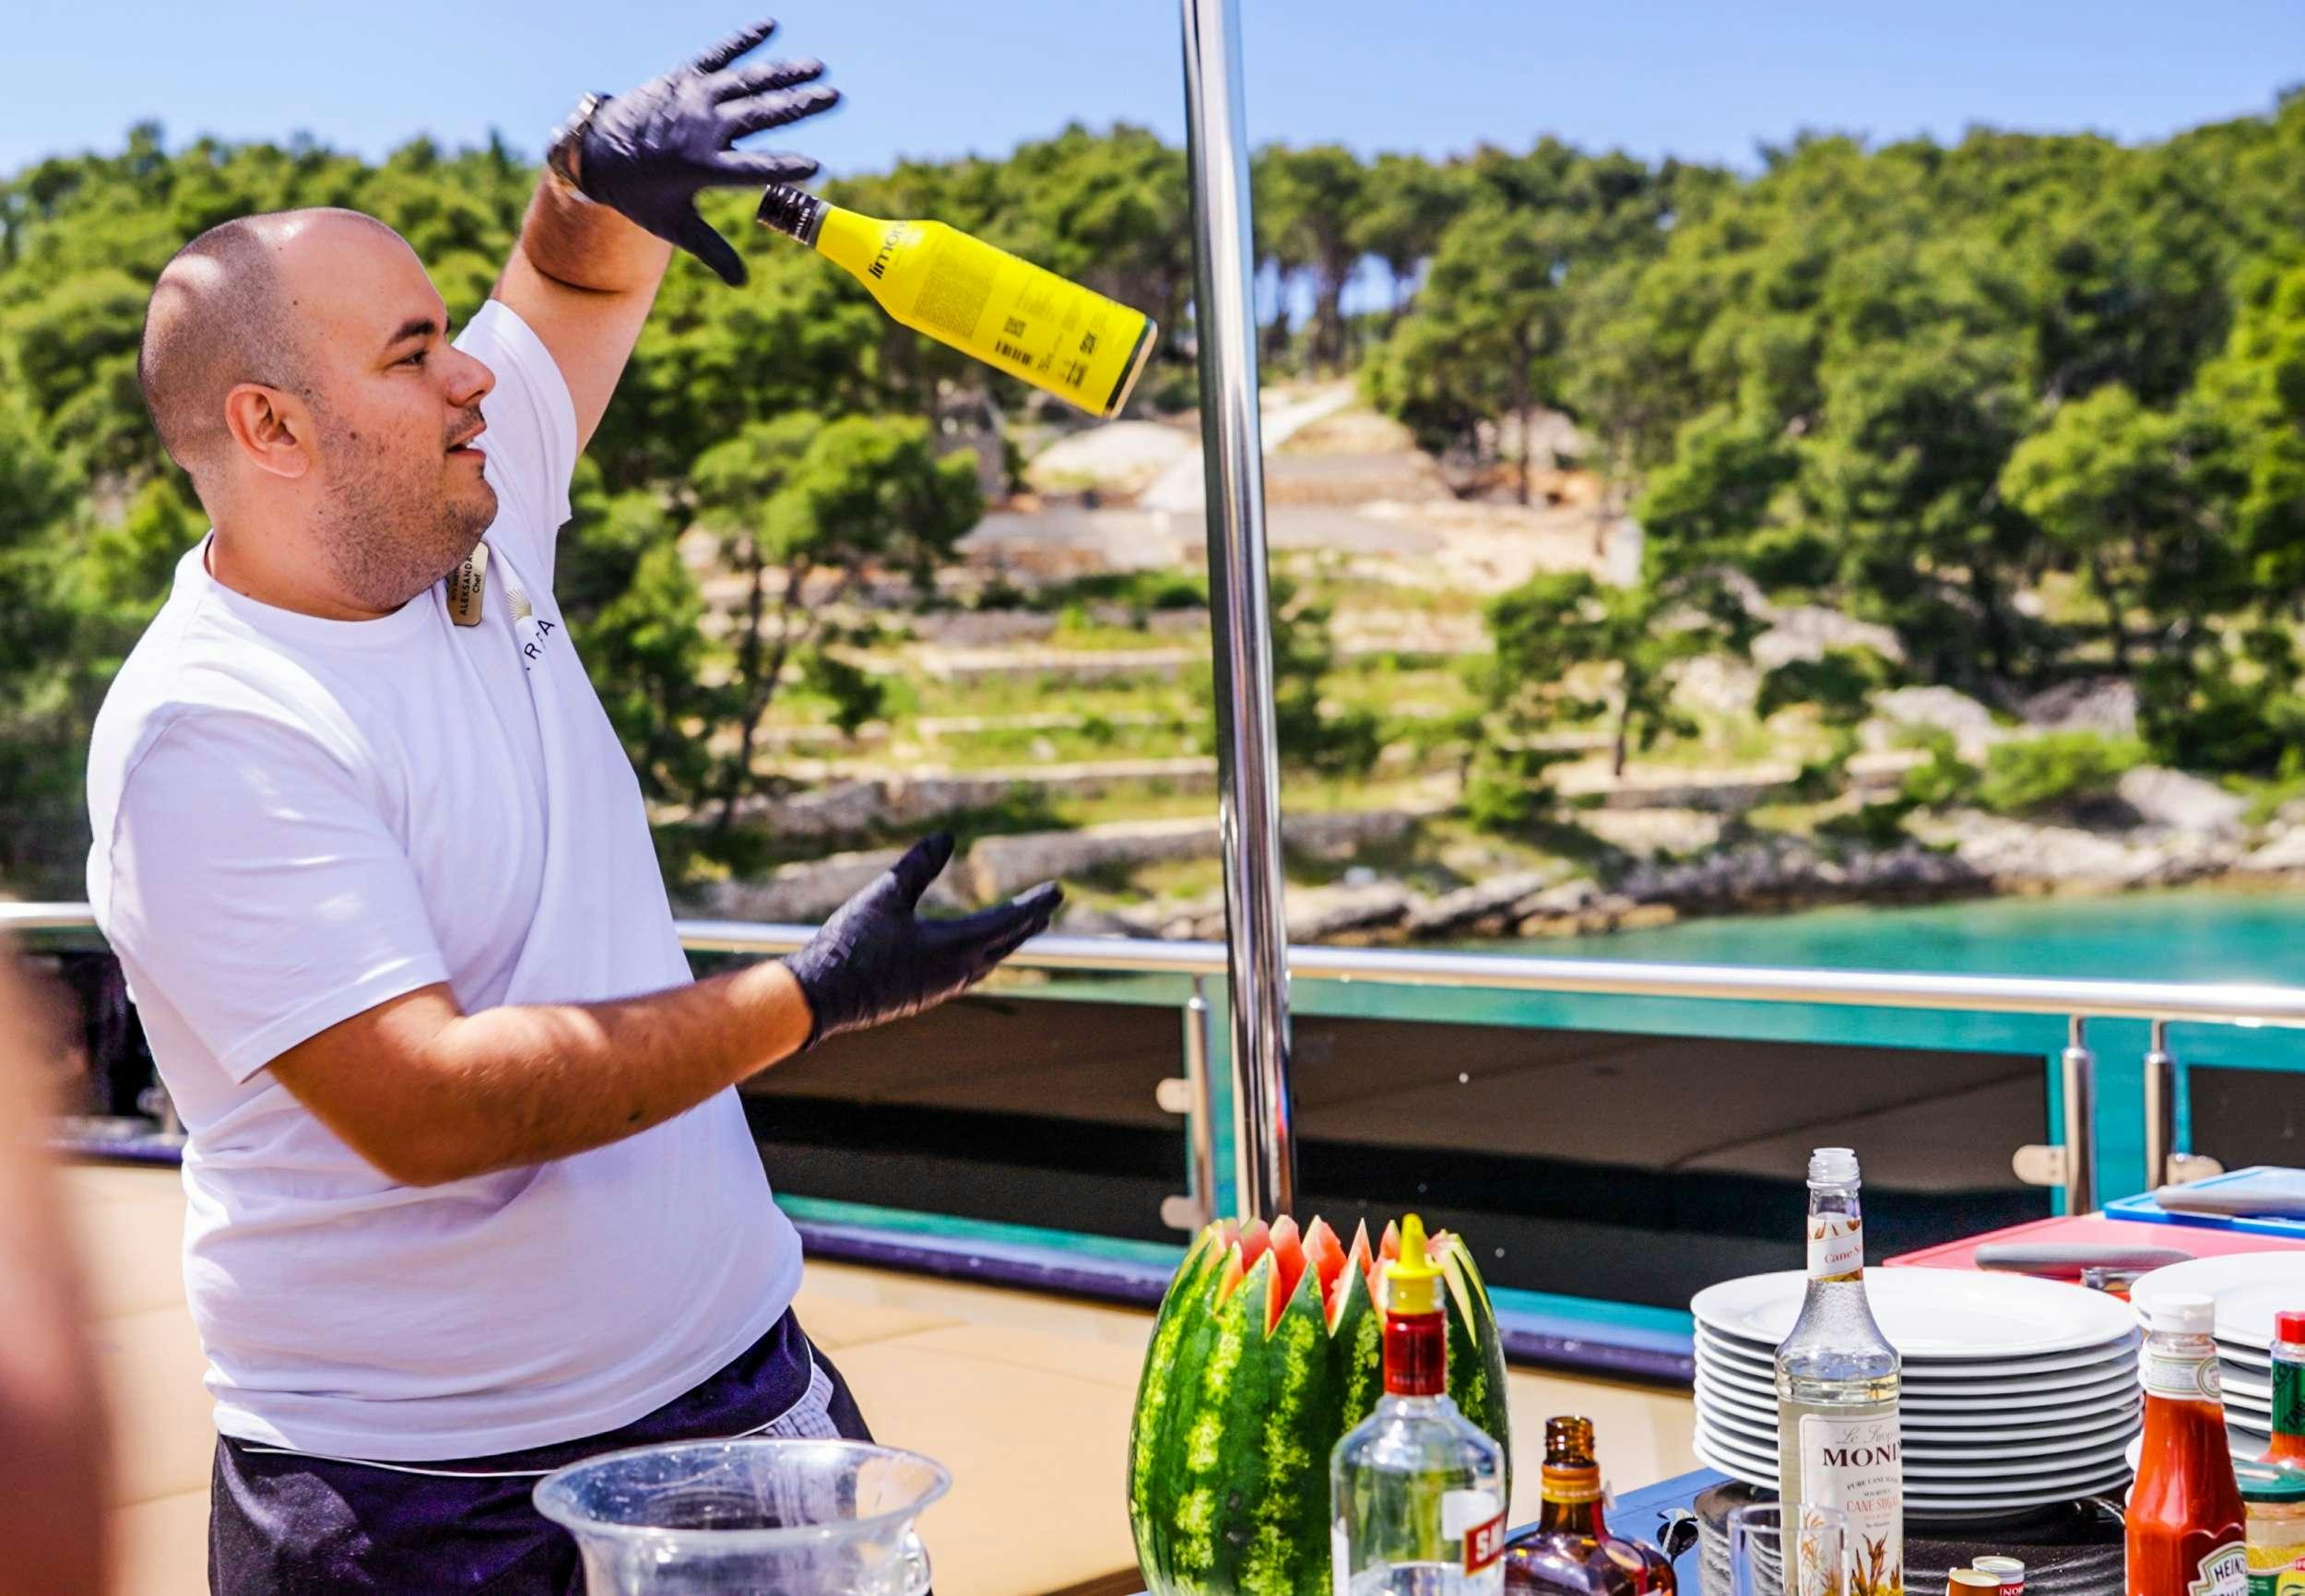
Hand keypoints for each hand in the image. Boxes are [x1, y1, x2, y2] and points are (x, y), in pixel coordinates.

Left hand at [576, 18, 838, 285]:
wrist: (597, 150)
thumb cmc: (640, 195)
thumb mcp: (674, 227)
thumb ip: (712, 250)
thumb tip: (741, 283)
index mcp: (703, 167)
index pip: (753, 170)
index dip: (783, 168)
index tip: (815, 166)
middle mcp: (702, 127)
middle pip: (760, 114)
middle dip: (799, 105)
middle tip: (834, 98)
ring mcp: (694, 97)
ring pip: (747, 82)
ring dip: (784, 72)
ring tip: (819, 67)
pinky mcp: (685, 76)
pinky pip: (718, 53)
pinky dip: (743, 39)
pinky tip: (771, 25)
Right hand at [781, 834, 1061, 1048]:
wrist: (821, 998)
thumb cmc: (851, 944)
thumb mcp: (884, 895)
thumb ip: (918, 866)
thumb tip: (947, 836)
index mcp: (954, 948)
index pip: (1007, 922)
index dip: (1033, 904)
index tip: (1057, 891)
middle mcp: (956, 973)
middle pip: (1004, 945)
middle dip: (1026, 924)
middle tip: (1046, 907)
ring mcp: (940, 988)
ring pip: (987, 963)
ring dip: (1006, 943)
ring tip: (1018, 929)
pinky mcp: (923, 996)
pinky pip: (967, 974)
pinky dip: (982, 957)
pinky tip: (972, 955)